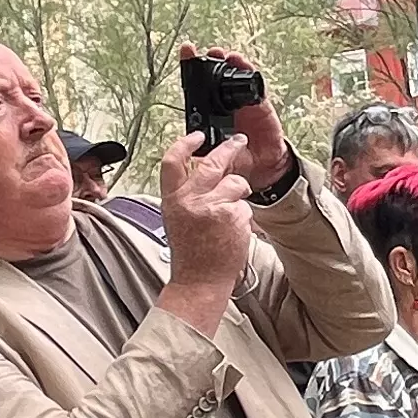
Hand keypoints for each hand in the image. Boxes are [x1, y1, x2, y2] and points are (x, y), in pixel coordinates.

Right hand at [156, 129, 261, 322]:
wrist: (200, 281)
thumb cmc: (191, 254)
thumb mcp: (178, 218)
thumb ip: (188, 194)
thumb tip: (207, 171)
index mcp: (172, 199)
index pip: (172, 161)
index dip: (185, 143)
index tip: (198, 136)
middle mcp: (190, 200)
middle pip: (212, 162)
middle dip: (230, 148)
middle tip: (239, 142)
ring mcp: (213, 206)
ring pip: (236, 183)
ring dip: (239, 193)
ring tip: (230, 214)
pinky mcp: (233, 215)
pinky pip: (245, 206)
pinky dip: (243, 217)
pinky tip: (233, 231)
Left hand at [192, 46, 289, 183]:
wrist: (263, 167)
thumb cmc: (238, 159)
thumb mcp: (215, 157)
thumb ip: (204, 150)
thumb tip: (189, 145)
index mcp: (211, 113)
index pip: (199, 86)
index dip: (192, 68)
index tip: (187, 50)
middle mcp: (226, 103)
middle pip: (217, 75)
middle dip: (213, 60)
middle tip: (210, 52)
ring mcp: (243, 101)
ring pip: (236, 76)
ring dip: (232, 63)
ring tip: (227, 56)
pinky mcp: (260, 104)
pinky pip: (256, 87)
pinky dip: (251, 75)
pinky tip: (246, 67)